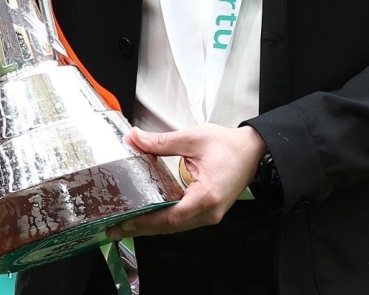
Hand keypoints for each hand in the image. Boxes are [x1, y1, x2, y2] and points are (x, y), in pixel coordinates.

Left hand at [107, 124, 266, 238]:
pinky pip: (183, 221)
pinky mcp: (209, 212)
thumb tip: (134, 139)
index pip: (171, 216)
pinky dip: (164, 221)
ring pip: (176, 227)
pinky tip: (148, 217)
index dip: (146, 220)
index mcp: (206, 196)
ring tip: (126, 225)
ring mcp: (210, 215)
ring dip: (151, 227)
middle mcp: (209, 212)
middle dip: (142, 228)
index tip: (125, 221)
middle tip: (115, 229)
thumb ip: (162, 141)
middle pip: (171, 227)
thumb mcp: (193, 139)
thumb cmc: (228, 145)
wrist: (253, 150)